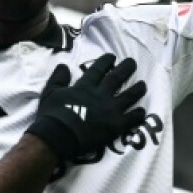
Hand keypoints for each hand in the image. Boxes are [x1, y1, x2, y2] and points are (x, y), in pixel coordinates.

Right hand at [24, 54, 146, 162]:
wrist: (58, 136)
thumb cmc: (52, 115)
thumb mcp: (50, 92)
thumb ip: (58, 78)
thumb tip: (64, 66)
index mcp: (86, 86)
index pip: (99, 69)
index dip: (107, 61)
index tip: (113, 56)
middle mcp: (101, 94)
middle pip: (118, 78)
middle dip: (126, 68)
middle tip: (133, 63)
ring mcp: (111, 109)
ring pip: (130, 96)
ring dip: (138, 89)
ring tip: (143, 85)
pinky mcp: (116, 126)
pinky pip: (132, 118)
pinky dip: (139, 114)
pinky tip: (142, 112)